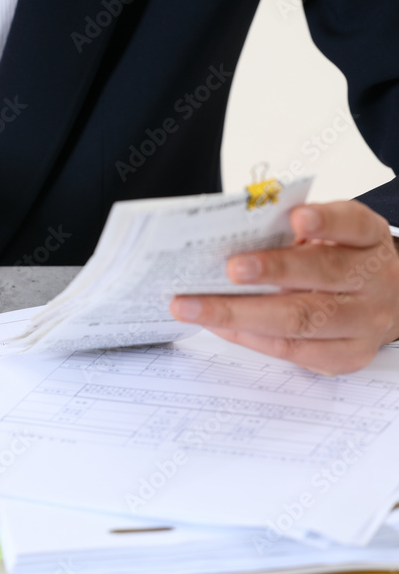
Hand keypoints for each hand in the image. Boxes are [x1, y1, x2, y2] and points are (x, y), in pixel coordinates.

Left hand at [170, 200, 398, 374]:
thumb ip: (290, 232)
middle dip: (272, 271)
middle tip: (230, 269)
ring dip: (239, 314)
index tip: (296, 217)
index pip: (352, 225)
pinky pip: (292, 350)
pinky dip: (248, 337)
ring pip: (300, 321)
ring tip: (194, 306)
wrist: (386, 303)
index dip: (326, 222)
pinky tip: (215, 326)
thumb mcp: (327, 237)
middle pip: (322, 275)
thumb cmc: (340, 262)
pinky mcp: (346, 356)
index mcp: (368, 240)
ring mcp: (363, 323)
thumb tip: (231, 233)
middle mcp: (372, 281)